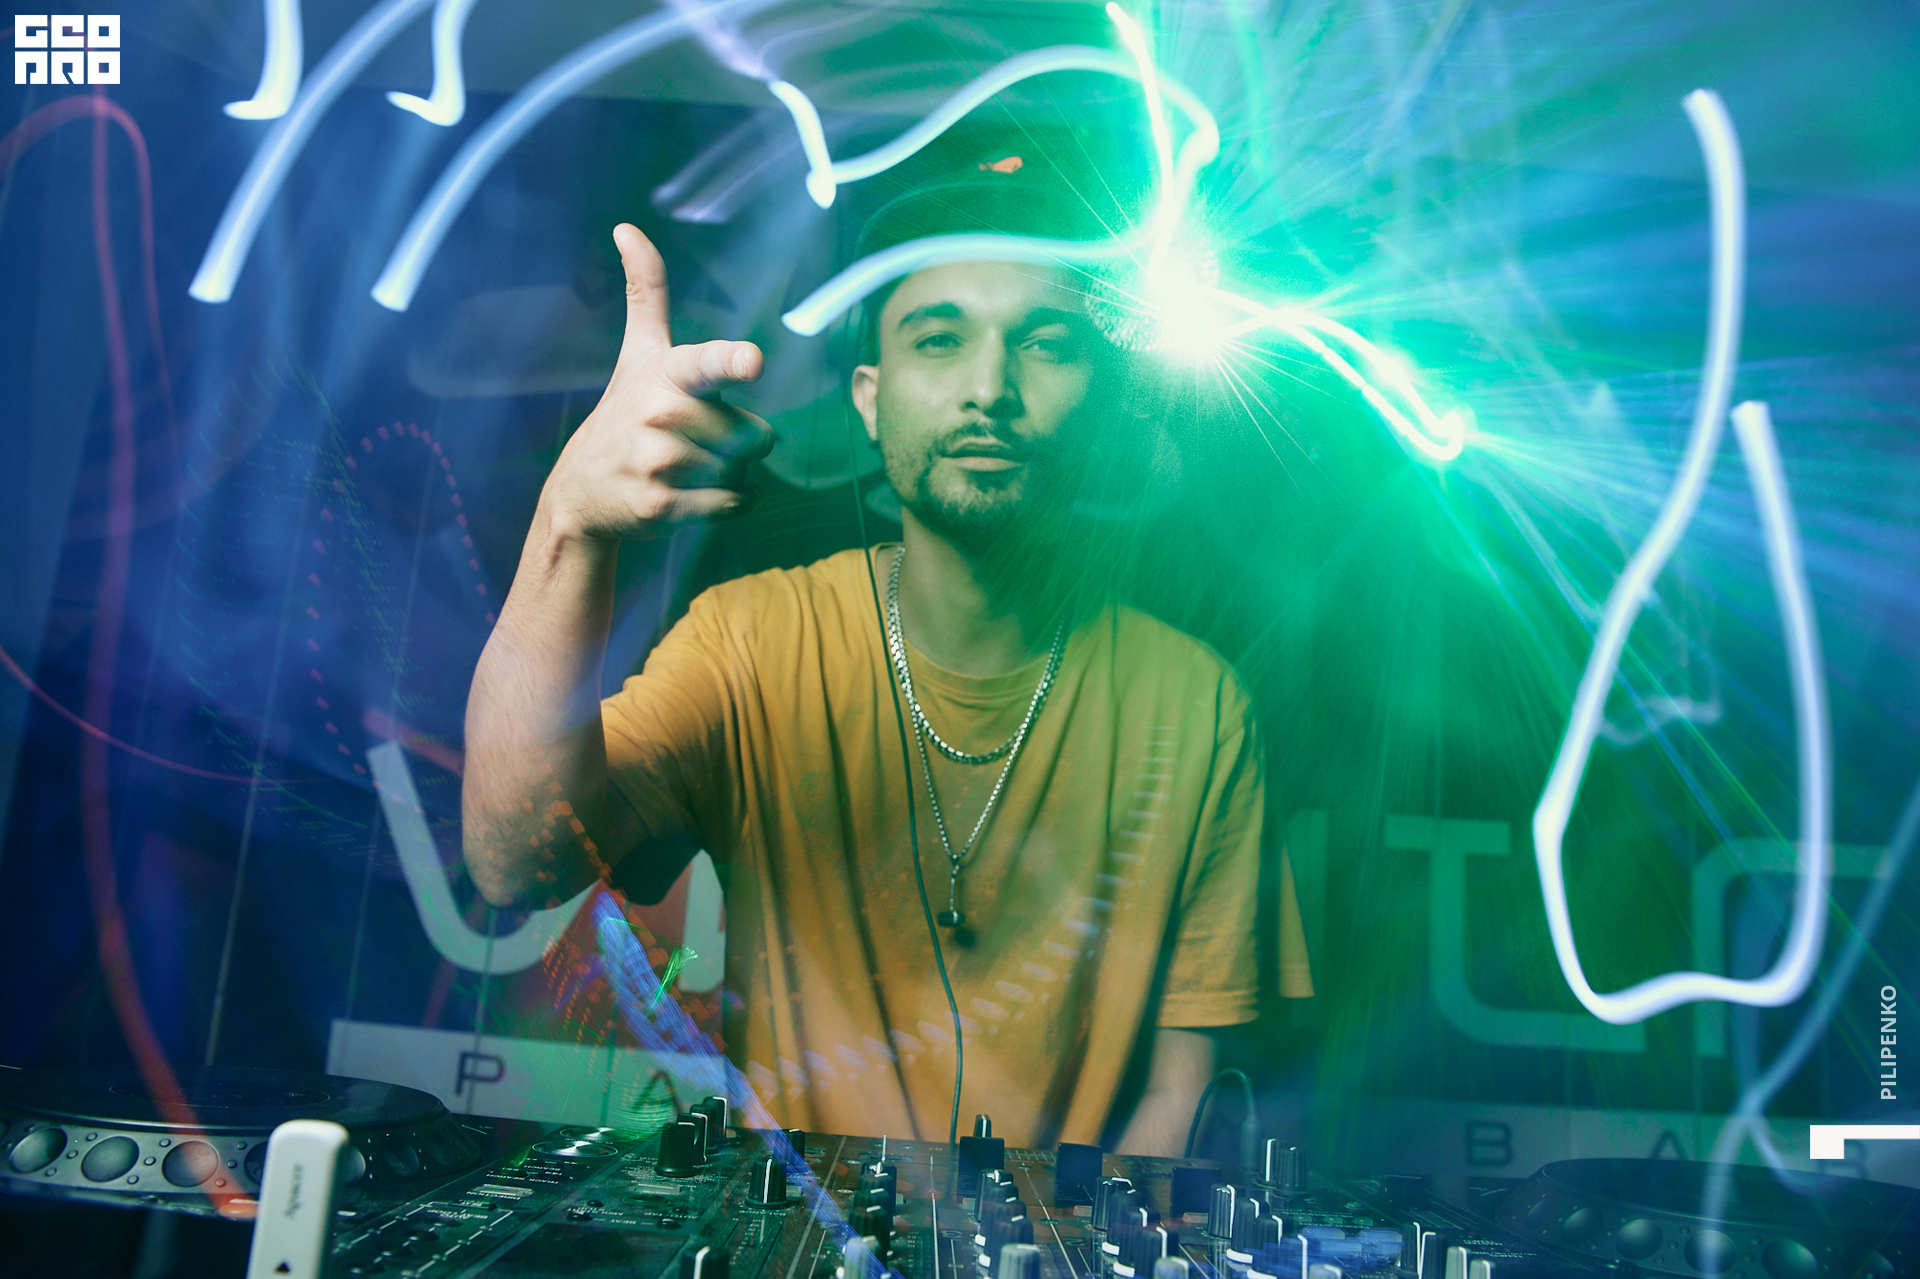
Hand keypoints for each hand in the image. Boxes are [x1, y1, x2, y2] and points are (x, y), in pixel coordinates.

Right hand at [541, 223, 772, 542]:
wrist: (579, 492)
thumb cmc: (623, 414)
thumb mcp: (636, 353)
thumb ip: (645, 292)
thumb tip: (626, 227)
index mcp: (667, 375)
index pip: (707, 363)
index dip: (733, 361)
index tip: (752, 361)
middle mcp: (663, 416)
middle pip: (754, 432)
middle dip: (738, 441)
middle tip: (694, 441)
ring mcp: (659, 464)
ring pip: (743, 471)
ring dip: (729, 474)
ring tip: (686, 468)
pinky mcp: (660, 506)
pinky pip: (731, 505)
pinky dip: (728, 505)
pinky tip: (694, 497)